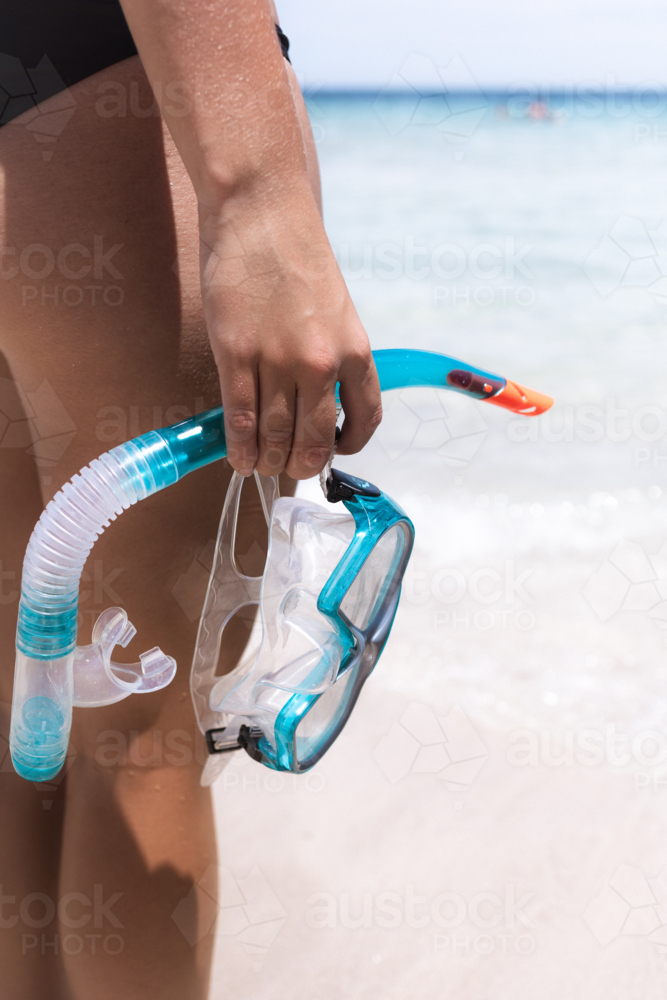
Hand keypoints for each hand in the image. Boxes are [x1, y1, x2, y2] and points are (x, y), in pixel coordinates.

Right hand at [199, 182, 381, 479]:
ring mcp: (277, 360)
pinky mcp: (236, 354)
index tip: (334, 451)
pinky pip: (240, 419)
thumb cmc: (296, 256)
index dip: (349, 446)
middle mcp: (322, 362)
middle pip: (315, 439)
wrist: (261, 211)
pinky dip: (240, 447)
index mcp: (356, 350)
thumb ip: (334, 355)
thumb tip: (321, 401)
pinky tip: (238, 459)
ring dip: (268, 461)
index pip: (365, 419)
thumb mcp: (336, 308)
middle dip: (302, 465)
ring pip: (276, 435)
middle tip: (288, 469)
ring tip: (261, 467)